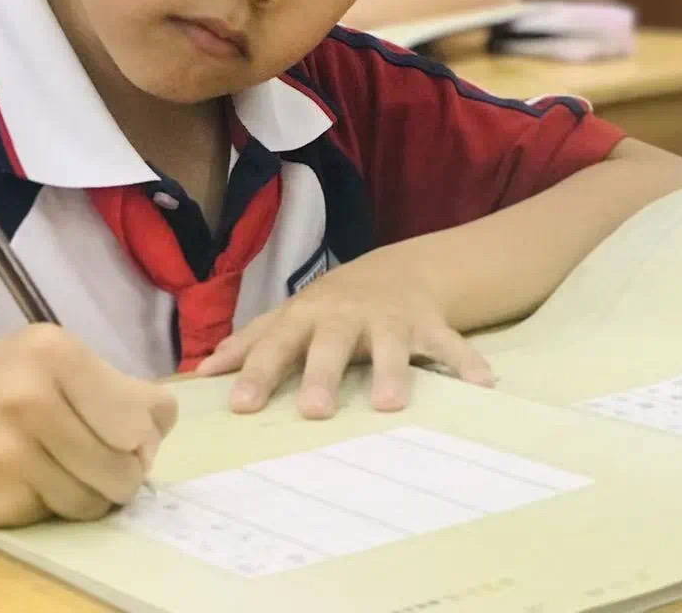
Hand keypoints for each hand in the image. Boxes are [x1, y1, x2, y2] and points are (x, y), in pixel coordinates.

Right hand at [0, 326, 176, 526]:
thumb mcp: (47, 358)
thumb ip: (104, 388)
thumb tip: (157, 433)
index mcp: (55, 351)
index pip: (148, 411)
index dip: (149, 432)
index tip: (128, 434)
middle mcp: (31, 396)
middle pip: (128, 462)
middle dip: (125, 471)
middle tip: (102, 460)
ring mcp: (10, 451)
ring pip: (96, 498)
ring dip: (91, 494)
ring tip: (64, 470)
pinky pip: (58, 515)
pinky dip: (53, 505)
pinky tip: (27, 480)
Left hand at [197, 246, 493, 417]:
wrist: (396, 269)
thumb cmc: (329, 307)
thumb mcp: (290, 317)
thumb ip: (250, 343)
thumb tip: (200, 374)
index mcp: (308, 316)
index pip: (277, 342)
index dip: (257, 371)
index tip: (239, 404)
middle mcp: (347, 315)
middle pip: (331, 341)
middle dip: (321, 373)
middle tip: (313, 411)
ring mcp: (390, 318)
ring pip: (391, 344)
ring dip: (392, 371)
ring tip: (390, 405)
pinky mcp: (427, 324)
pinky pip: (449, 343)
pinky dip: (466, 362)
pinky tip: (481, 386)